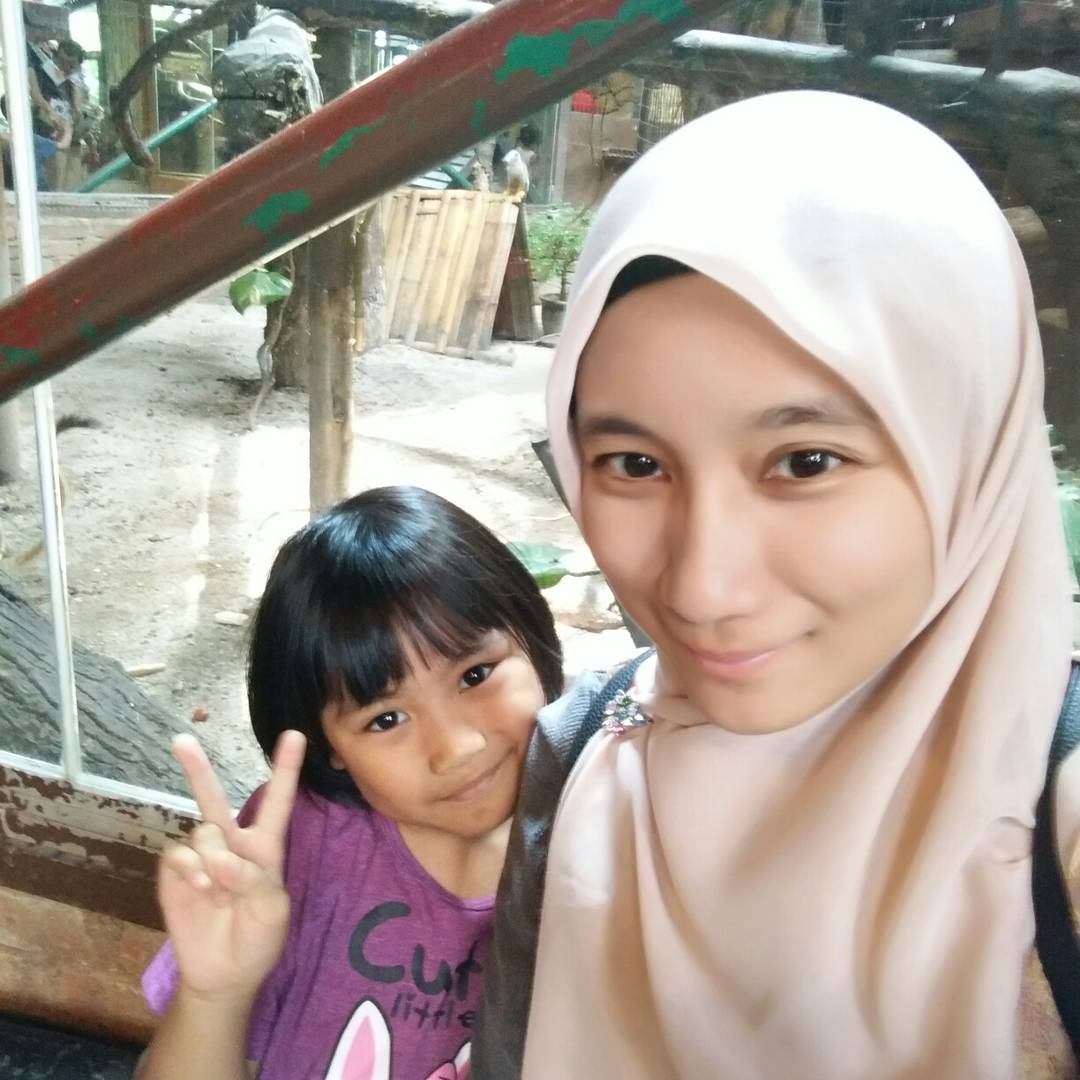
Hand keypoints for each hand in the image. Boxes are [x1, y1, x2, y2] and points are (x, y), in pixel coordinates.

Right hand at [158, 730, 305, 1001]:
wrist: (224, 975)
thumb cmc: (259, 939)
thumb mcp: (273, 911)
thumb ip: (254, 879)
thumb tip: (221, 859)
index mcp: (265, 847)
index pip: (277, 802)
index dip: (286, 769)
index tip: (294, 734)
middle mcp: (231, 844)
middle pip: (214, 798)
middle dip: (197, 769)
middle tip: (181, 740)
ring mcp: (201, 858)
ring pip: (203, 832)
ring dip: (212, 858)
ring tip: (219, 890)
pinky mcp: (176, 875)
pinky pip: (178, 855)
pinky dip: (191, 871)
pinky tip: (201, 890)